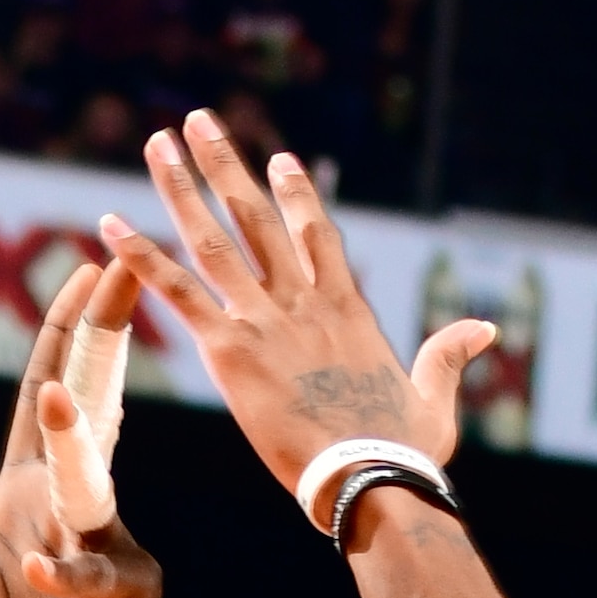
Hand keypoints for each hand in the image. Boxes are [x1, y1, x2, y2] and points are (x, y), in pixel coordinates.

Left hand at [0, 251, 166, 597]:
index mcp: (22, 510)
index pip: (42, 405)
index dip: (63, 338)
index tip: (85, 270)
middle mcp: (71, 520)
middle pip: (90, 411)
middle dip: (101, 339)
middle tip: (118, 264)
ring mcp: (105, 559)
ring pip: (92, 488)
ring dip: (76, 446)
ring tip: (58, 399)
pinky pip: (97, 581)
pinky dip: (67, 577)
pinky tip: (38, 574)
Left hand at [124, 110, 507, 520]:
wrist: (370, 476)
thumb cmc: (403, 452)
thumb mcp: (434, 399)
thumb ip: (448, 356)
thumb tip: (485, 329)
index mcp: (347, 308)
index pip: (316, 235)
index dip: (295, 194)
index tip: (278, 158)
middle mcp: (302, 300)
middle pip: (257, 217)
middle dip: (226, 166)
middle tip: (199, 121)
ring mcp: (264, 319)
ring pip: (214, 238)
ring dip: (182, 188)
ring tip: (157, 143)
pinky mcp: (230, 350)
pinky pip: (179, 293)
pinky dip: (142, 258)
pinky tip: (111, 224)